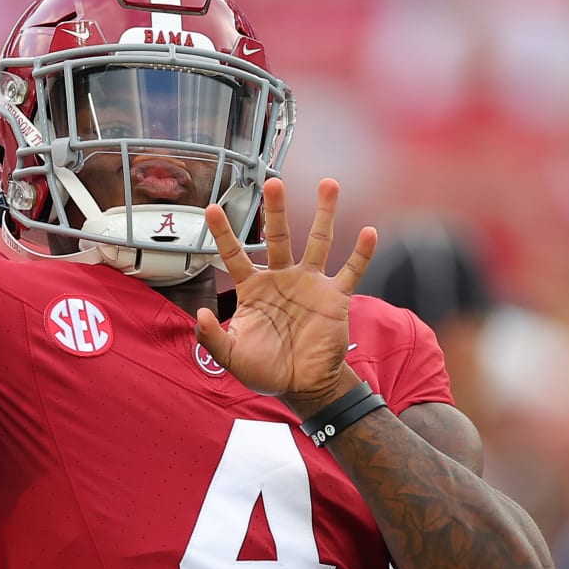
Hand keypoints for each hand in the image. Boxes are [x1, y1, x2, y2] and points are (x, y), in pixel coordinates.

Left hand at [195, 177, 376, 415]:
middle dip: (275, 210)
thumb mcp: (232, 357)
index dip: (224, 233)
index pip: (235, 255)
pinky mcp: (336, 297)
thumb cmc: (265, 370)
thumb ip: (212, 338)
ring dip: (325, 214)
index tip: (213, 207)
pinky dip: (361, 253)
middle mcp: (282, 279)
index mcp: (254, 289)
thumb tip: (200, 314)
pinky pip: (351, 271)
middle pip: (278, 237)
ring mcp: (310, 284)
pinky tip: (369, 232)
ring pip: (318, 242)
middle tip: (273, 182)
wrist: (303, 386)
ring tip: (329, 184)